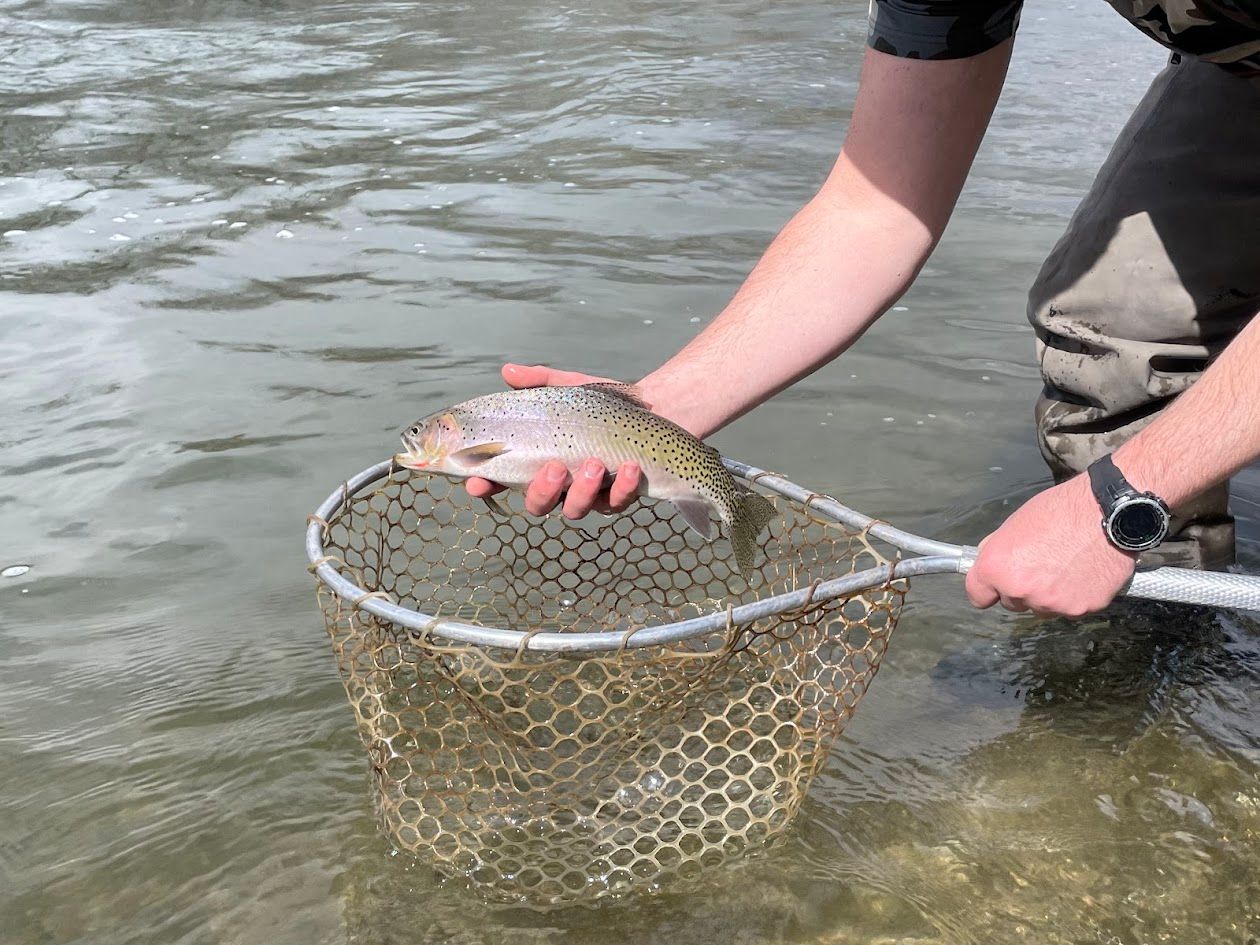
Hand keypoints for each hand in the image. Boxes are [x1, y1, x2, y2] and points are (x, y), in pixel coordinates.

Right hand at [464, 363, 643, 517]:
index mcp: (538, 460)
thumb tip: (509, 371)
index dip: (486, 486)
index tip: (477, 484)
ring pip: (575, 509)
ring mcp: (589, 494)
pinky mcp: (619, 497)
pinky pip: (616, 503)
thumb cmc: (601, 404)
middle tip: (554, 467)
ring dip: (581, 491)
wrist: (652, 408)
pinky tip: (628, 467)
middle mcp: (560, 484)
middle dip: (542, 491)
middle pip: (537, 505)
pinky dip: (621, 488)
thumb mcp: (569, 388)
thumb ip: (539, 381)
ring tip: (594, 464)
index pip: (503, 480)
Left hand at [964, 474, 1136, 617]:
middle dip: (1021, 589)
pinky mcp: (1081, 609)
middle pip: (1012, 603)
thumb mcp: (1015, 524)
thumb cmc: (1060, 511)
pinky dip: (1076, 596)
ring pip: (1043, 608)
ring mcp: (1052, 604)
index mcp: (997, 569)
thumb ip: (998, 550)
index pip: (978, 596)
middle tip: (1041, 565)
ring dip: (1049, 595)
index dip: (987, 589)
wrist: (1107, 512)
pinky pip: (1071, 608)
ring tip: (1066, 566)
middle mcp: (1021, 591)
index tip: (993, 586)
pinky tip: (1083, 572)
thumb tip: (987, 563)